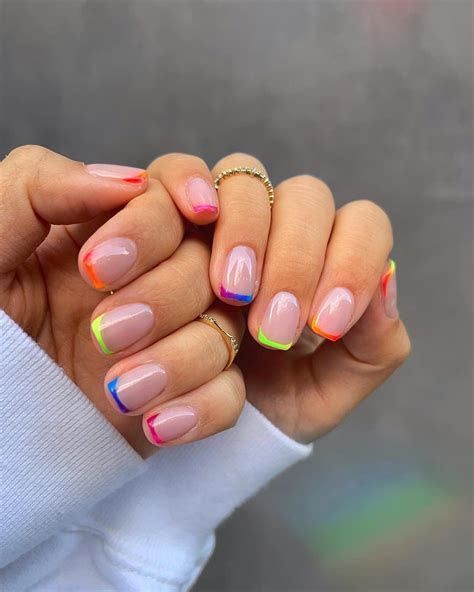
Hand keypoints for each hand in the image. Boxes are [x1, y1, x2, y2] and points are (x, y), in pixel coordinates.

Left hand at [0, 145, 243, 456]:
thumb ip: (39, 187)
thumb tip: (128, 180)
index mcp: (110, 232)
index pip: (171, 199)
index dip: (152, 227)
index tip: (103, 268)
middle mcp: (154, 276)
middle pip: (209, 263)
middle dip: (164, 298)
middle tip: (104, 331)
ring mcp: (176, 335)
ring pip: (226, 329)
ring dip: (180, 359)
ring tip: (120, 389)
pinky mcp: (188, 391)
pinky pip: (230, 392)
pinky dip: (201, 408)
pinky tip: (154, 425)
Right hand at [148, 152, 410, 443]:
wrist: (188, 419)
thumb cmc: (263, 399)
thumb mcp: (326, 391)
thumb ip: (373, 346)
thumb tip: (386, 282)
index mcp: (328, 259)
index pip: (363, 226)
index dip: (352, 265)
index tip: (323, 327)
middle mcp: (280, 226)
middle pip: (307, 198)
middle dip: (294, 262)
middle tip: (270, 329)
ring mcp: (225, 212)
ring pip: (246, 177)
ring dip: (245, 230)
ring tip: (230, 294)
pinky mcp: (169, 209)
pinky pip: (178, 168)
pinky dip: (187, 183)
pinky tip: (196, 217)